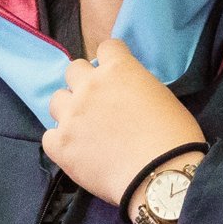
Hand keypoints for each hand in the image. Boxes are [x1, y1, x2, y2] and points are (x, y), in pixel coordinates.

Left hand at [43, 39, 203, 212]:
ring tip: (83, 128)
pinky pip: (49, 136)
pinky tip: (76, 151)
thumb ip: (137, 87)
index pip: (107, 47)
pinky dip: (60, 142)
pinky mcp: (60, 144)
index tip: (117, 76)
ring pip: (57, 100)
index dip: (113, 61)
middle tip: (98, 102)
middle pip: (73, 69)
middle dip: (84, 82)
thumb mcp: (162, 97)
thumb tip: (128, 96)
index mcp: (119, 69)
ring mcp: (71, 115)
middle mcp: (89, 86)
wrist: (160, 176)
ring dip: (69, 110)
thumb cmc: (173, 137)